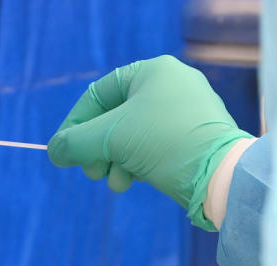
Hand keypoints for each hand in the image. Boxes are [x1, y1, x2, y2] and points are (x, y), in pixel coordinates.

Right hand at [48, 55, 251, 228]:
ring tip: (115, 182)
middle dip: (98, 149)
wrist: (221, 174)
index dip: (76, 124)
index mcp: (153, 71)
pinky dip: (138, 163)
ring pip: (134, 135)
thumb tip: (54, 151)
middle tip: (91, 172)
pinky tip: (133, 181)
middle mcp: (172, 84)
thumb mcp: (111, 138)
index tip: (64, 151)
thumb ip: (76, 142)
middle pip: (116, 117)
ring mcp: (187, 111)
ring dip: (116, 161)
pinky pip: (155, 145)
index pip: (100, 94)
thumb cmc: (165, 143)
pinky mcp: (195, 136)